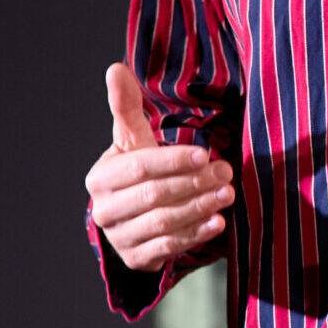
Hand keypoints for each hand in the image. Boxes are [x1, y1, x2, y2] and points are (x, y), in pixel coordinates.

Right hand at [84, 62, 235, 273]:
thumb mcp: (133, 140)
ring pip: (163, 222)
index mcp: (100, 178)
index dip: (173, 160)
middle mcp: (103, 210)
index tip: (204, 153)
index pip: (139, 168)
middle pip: (153, 195)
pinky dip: (195, 235)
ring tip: (227, 194)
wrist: (132, 217)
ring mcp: (118, 237)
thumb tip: (115, 67)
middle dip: (193, 183)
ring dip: (199, 208)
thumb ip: (126, 108)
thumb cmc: (137, 170)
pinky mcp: (136, 259)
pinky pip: (168, 248)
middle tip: (226, 172)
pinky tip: (218, 222)